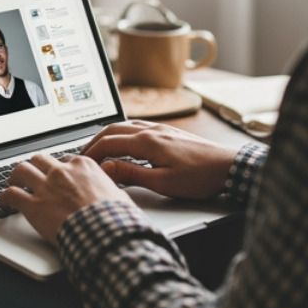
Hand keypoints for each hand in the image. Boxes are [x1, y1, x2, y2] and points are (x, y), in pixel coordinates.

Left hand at [0, 152, 133, 245]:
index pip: (64, 159)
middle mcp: (62, 172)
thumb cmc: (113, 215)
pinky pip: (11, 194)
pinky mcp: (33, 205)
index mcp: (83, 166)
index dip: (58, 168)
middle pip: (39, 159)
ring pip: (21, 170)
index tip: (57, 175)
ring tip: (14, 183)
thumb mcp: (118, 193)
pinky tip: (5, 202)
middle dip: (34, 167)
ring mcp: (46, 187)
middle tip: (31, 175)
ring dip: (16, 177)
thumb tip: (113, 190)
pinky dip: (5, 197)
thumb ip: (108, 186)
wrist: (103, 231)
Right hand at [81, 120, 238, 199]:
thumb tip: (104, 168)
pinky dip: (124, 133)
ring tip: (98, 149)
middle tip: (82, 155)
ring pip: (127, 125)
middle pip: (114, 129)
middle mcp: (154, 130)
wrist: (229, 167)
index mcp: (148, 142)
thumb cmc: (200, 177)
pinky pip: (140, 127)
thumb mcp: (162, 182)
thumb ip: (131, 174)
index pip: (108, 142)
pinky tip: (125, 142)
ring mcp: (163, 130)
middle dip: (94, 141)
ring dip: (109, 135)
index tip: (79, 163)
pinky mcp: (171, 133)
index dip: (90, 153)